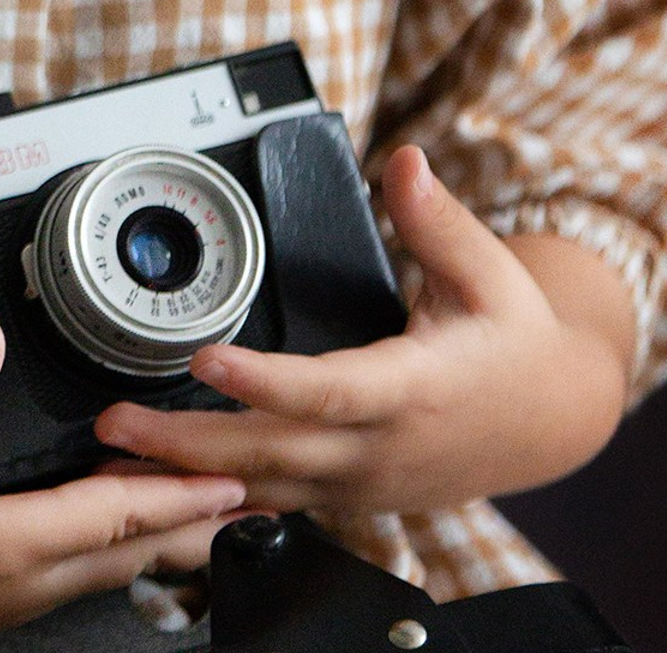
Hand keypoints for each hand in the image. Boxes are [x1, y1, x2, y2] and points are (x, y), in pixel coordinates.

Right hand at [0, 314, 246, 652]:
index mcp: (1, 550)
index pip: (113, 515)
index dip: (178, 492)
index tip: (233, 477)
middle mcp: (10, 589)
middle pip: (124, 554)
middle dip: (188, 524)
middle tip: (243, 498)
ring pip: (95, 572)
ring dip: (148, 538)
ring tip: (189, 511)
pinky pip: (59, 579)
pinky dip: (99, 549)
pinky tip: (90, 532)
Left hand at [92, 146, 633, 516]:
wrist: (551, 416)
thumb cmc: (515, 339)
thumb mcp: (491, 272)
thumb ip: (437, 220)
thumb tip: (404, 162)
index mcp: (413, 388)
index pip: (328, 390)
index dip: (266, 381)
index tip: (207, 357)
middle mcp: (381, 447)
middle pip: (274, 451)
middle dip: (188, 443)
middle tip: (116, 421)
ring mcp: (364, 482)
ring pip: (266, 488)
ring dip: (188, 478)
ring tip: (115, 461)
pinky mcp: (352, 494)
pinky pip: (278, 503)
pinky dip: (219, 500)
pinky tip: (164, 492)